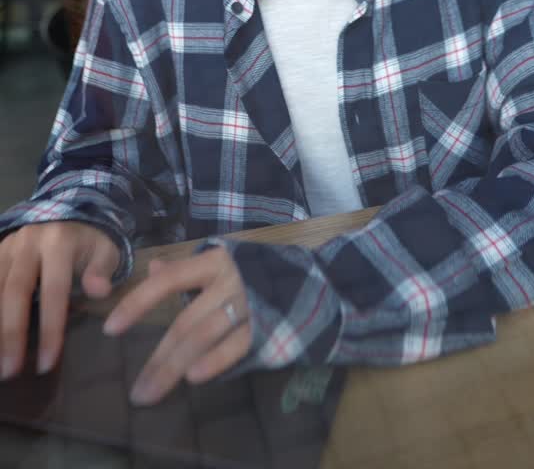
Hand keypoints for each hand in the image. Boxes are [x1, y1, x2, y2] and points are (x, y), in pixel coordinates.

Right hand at [0, 221, 119, 378]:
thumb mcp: (106, 250)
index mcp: (59, 242)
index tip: (48, 364)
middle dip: (11, 333)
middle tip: (9, 371)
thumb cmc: (89, 242)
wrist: (69, 212)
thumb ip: (102, 270)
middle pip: (15, 290)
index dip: (50, 328)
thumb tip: (98, 292)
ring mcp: (9, 245)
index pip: (53, 290)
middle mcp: (28, 241)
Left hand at [103, 247, 250, 405]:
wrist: (304, 282)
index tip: (110, 328)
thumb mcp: (217, 265)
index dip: (137, 302)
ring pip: (203, 337)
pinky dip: (214, 361)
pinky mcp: (265, 326)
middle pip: (184, 322)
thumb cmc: (250, 274)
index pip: (168, 279)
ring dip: (175, 366)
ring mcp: (247, 304)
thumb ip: (184, 269)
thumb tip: (153, 266)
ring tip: (153, 391)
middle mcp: (228, 281)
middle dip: (158, 358)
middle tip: (137, 390)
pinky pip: (234, 346)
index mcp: (213, 261)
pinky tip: (193, 377)